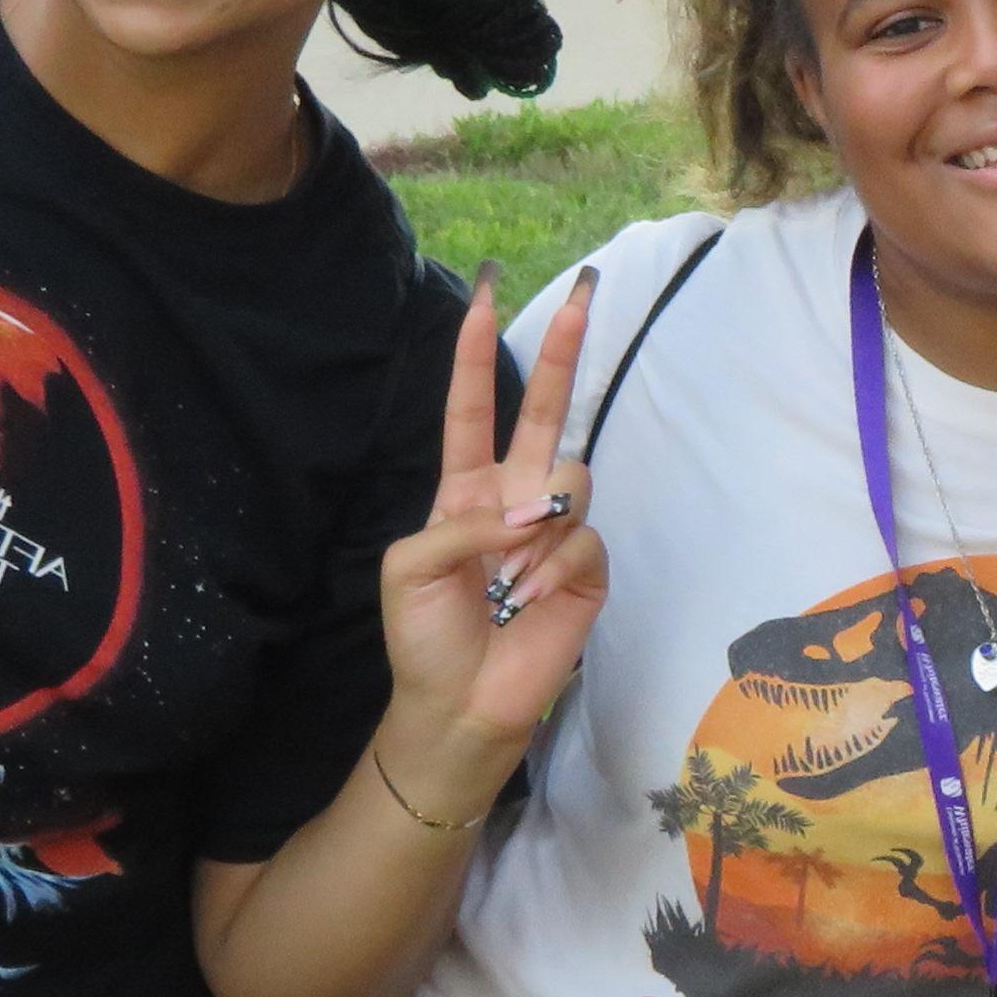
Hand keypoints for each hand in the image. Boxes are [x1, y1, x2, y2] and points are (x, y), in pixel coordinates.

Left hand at [375, 269, 608, 779]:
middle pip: (544, 410)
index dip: (476, 354)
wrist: (459, 703)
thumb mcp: (409, 566)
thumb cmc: (423, 635)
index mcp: (464, 489)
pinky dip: (551, 568)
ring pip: (568, 479)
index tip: (484, 294)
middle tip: (586, 293)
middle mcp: (515, 498)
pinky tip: (526, 601)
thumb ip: (463, 522)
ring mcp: (555, 532)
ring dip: (532, 528)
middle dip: (563, 351)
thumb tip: (531, 511)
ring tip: (506, 580)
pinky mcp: (587, 570)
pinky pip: (581, 539)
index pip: (472, 407)